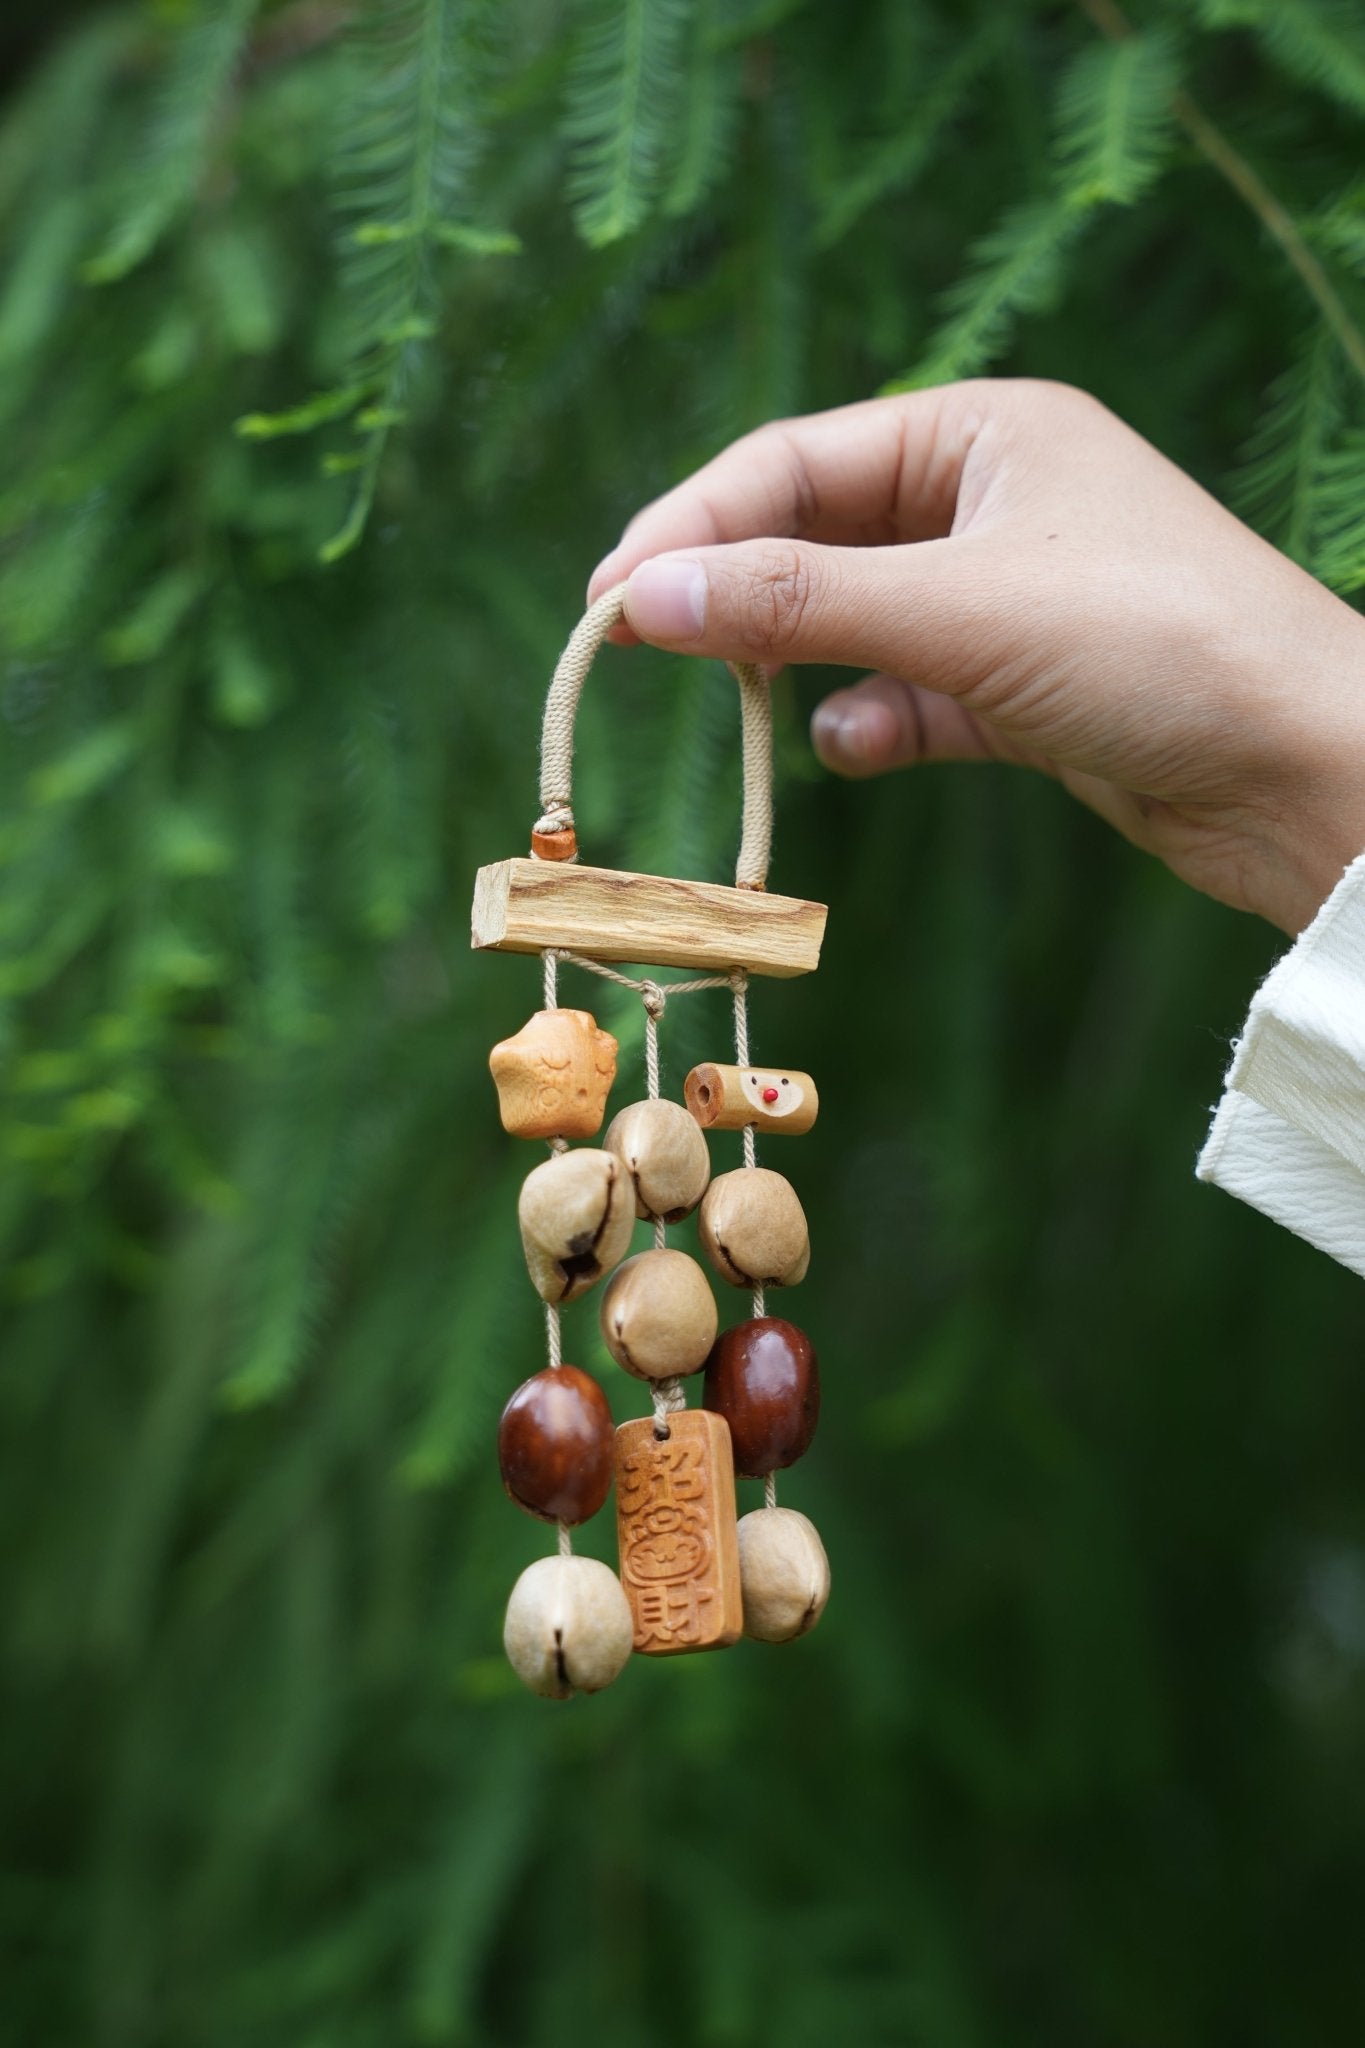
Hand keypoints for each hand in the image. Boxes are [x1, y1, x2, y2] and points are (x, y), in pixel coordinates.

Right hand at [587, 380, 1364, 933]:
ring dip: (804, 662)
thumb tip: (636, 597)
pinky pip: (911, 693)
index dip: (694, 521)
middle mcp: (993, 500)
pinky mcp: (1023, 689)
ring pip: (858, 621)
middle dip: (741, 595)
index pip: (799, 459)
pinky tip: (863, 744)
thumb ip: (793, 600)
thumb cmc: (1153, 645)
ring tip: (760, 701)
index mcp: (987, 429)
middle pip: (820, 536)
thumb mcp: (958, 608)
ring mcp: (1009, 598)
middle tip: (641, 648)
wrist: (1303, 769)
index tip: (609, 597)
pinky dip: (874, 720)